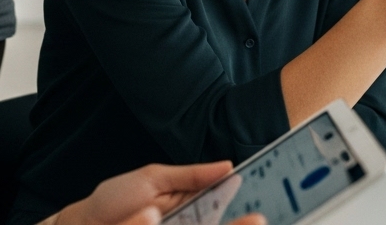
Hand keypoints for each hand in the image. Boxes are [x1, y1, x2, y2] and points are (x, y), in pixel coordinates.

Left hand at [54, 162, 265, 224]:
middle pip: (224, 220)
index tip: (270, 196)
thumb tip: (228, 166)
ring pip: (212, 223)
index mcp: (194, 204)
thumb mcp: (153, 179)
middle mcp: (192, 222)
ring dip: (229, 222)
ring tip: (233, 217)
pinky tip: (187, 216)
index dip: (250, 198)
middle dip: (243, 220)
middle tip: (260, 217)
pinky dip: (181, 222)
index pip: (228, 201)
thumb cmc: (115, 200)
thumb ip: (191, 175)